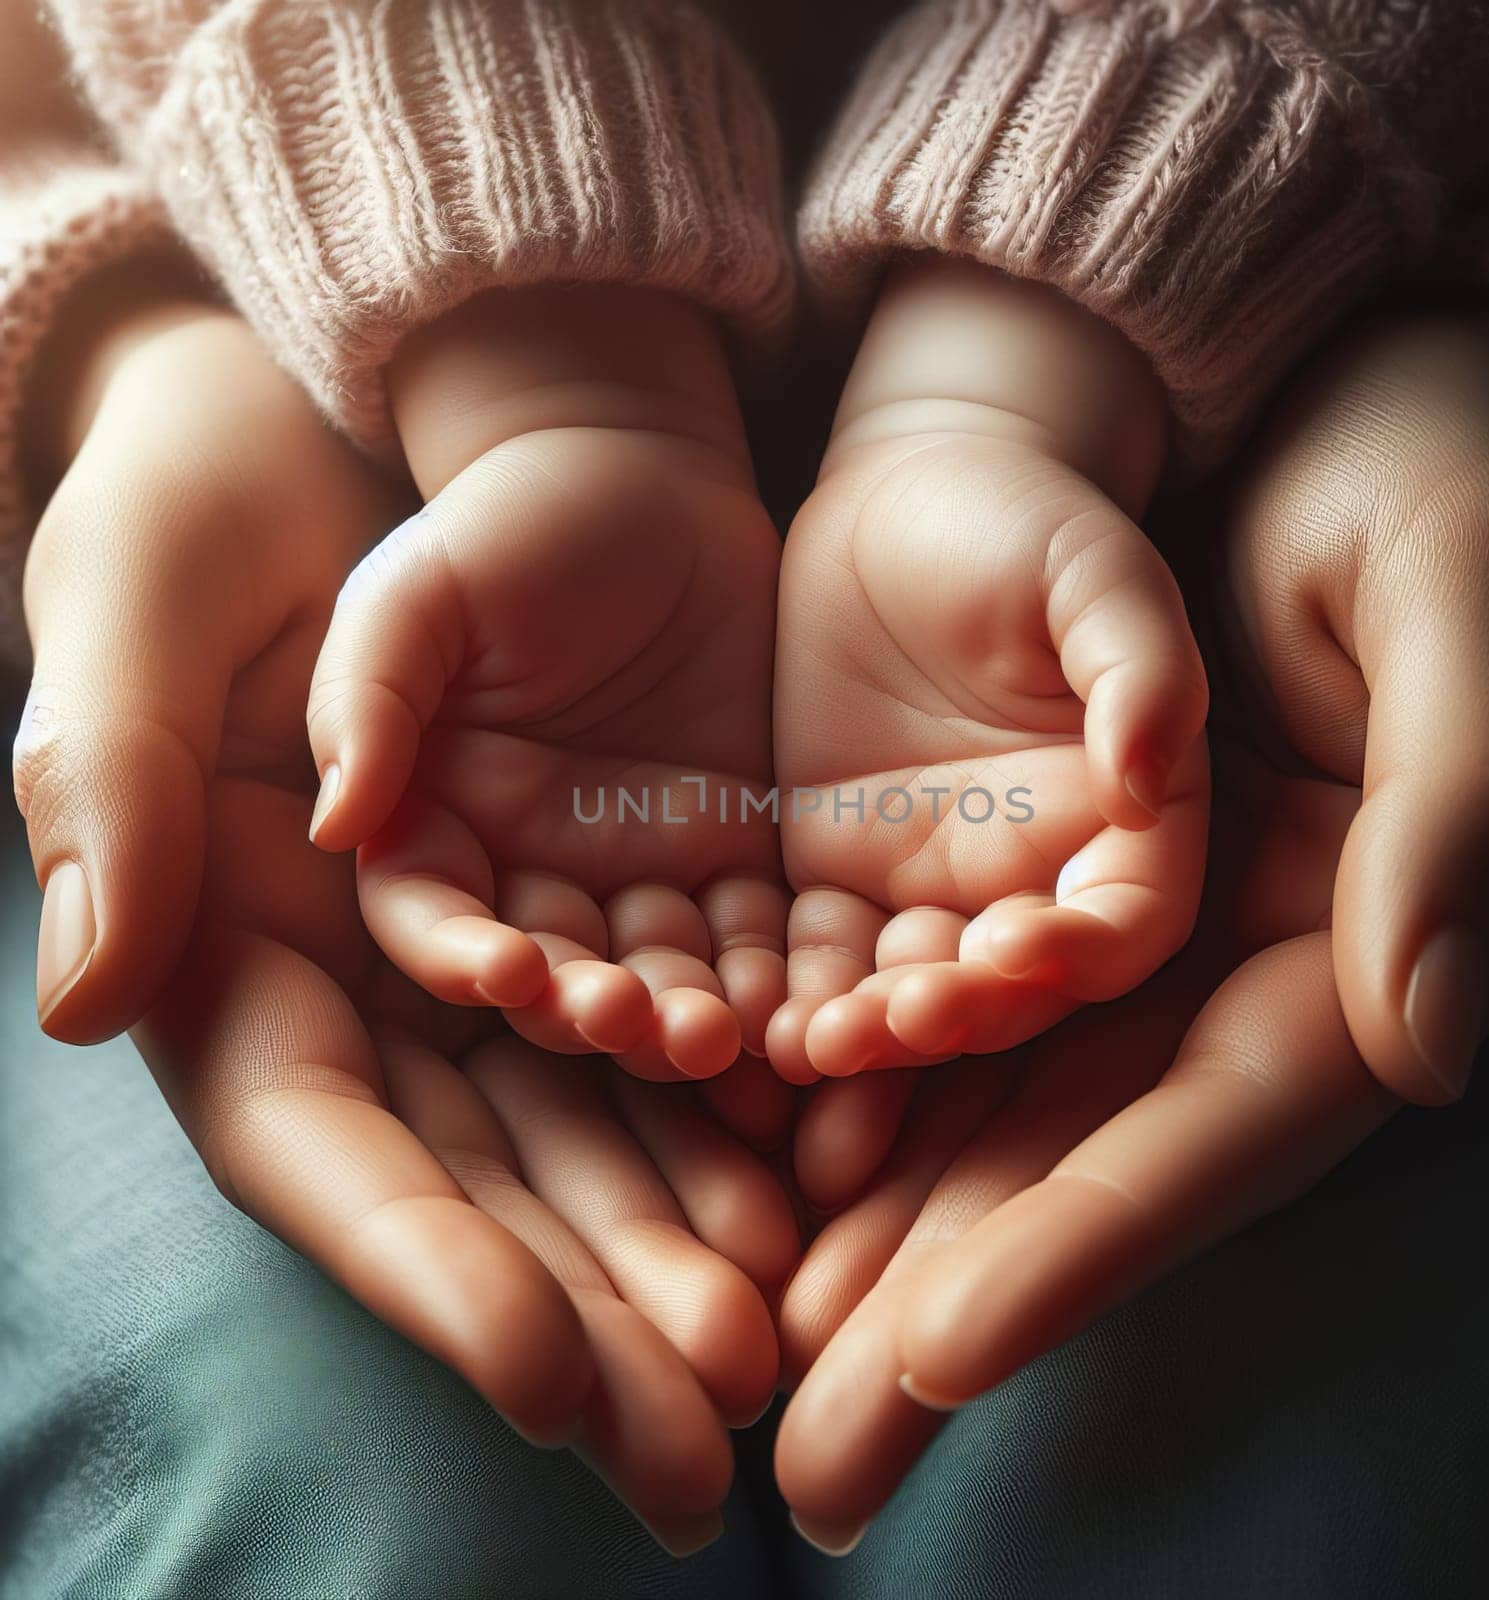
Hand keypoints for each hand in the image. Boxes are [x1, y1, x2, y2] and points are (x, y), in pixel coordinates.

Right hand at [13, 292, 797, 1550]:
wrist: (367, 430)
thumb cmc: (216, 502)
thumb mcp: (140, 609)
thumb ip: (114, 792)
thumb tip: (93, 994)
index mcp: (244, 945)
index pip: (326, 1148)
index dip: (428, 1269)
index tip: (539, 1378)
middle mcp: (379, 976)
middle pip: (481, 1177)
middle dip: (588, 1304)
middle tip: (702, 1435)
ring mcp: (505, 934)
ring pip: (595, 1115)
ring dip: (683, 1228)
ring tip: (780, 1322)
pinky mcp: (612, 874)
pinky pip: (680, 1001)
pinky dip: (742, 1092)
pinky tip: (817, 1167)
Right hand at [305, 287, 786, 1082]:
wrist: (641, 477)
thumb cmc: (509, 527)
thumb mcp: (417, 595)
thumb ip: (368, 700)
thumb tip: (335, 825)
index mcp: (439, 817)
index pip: (433, 915)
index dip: (459, 956)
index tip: (508, 972)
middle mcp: (532, 863)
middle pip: (551, 968)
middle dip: (585, 1008)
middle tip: (632, 1023)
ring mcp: (636, 863)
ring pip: (653, 968)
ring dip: (678, 1013)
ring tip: (716, 1034)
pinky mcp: (729, 846)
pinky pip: (747, 928)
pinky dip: (765, 972)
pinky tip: (791, 1002)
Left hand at [768, 260, 1208, 1081]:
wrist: (900, 502)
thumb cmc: (1022, 523)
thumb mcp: (1097, 573)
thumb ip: (1141, 669)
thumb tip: (1145, 781)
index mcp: (1122, 820)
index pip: (1121, 925)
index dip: (1078, 956)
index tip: (1010, 951)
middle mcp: (1032, 874)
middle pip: (1007, 989)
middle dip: (952, 1018)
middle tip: (885, 1028)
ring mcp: (929, 881)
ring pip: (905, 988)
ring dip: (864, 1032)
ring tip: (806, 1048)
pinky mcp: (836, 869)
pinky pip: (816, 949)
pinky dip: (791, 990)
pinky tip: (748, 1016)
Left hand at [772, 310, 1488, 1547]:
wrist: (1287, 377)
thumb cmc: (1410, 462)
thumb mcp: (1466, 594)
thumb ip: (1470, 809)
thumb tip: (1423, 1043)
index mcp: (1349, 934)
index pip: (1212, 1132)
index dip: (1084, 1249)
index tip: (942, 1355)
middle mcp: (1221, 962)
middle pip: (1079, 1169)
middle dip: (946, 1313)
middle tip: (815, 1476)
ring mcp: (1108, 921)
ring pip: (984, 1108)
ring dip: (871, 1238)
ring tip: (751, 1349)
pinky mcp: (1010, 855)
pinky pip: (922, 989)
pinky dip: (837, 1082)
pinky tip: (746, 1158)